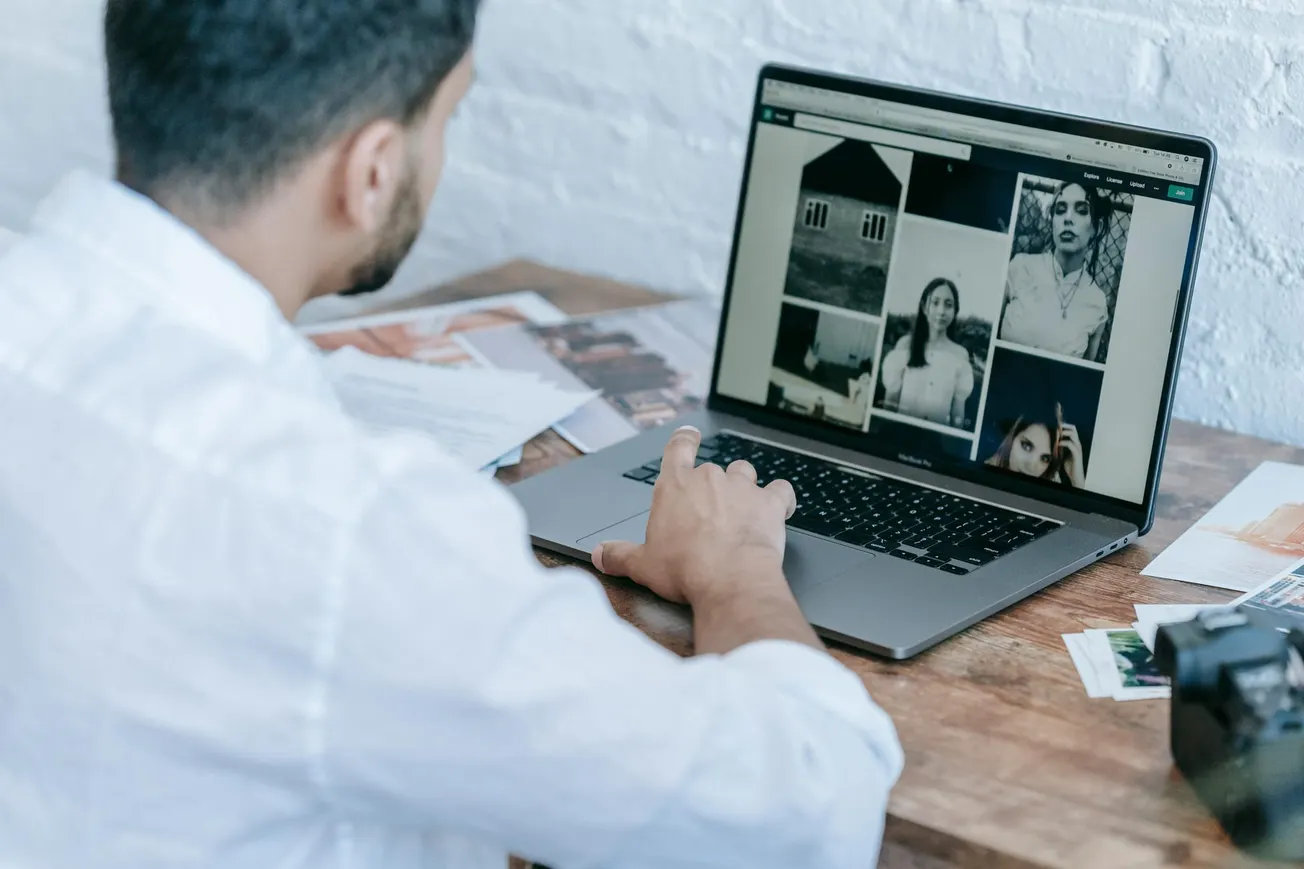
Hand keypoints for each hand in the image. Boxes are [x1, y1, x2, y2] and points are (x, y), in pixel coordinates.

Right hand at [591, 426, 797, 605]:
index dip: (684, 439)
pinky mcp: (770, 503)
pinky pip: (780, 490)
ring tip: (742, 509)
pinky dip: (780, 498)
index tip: (689, 435)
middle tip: (710, 515)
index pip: (678, 447)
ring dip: (744, 487)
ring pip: (744, 472)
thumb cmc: (685, 569)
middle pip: (713, 469)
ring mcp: (742, 488)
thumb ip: (619, 555)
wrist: (728, 579)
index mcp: (675, 486)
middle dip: (713, 487)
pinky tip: (779, 508)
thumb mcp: (642, 565)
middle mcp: (709, 479)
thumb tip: (599, 555)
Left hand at [1058, 423, 1085, 487]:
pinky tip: (1058, 444)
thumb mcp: (1064, 454)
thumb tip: (1053, 442)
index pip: (1072, 430)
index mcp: (1075, 443)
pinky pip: (1071, 445)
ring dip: (1064, 433)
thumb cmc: (1070, 466)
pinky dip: (1064, 443)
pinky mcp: (1077, 455)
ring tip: (1057, 436)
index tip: (1056, 425)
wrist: (1075, 476)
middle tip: (1056, 428)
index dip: (1065, 426)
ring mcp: (1078, 449)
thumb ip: (1060, 448)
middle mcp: (1077, 444)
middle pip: (1074, 429)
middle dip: (1064, 427)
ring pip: (1073, 435)